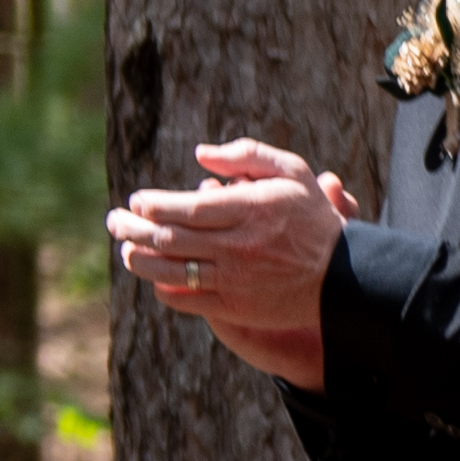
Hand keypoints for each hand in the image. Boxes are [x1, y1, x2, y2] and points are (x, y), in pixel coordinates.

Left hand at [111, 138, 358, 384]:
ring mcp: (233, 279)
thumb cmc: (313, 218)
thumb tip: (200, 154)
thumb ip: (247, 155)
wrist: (346, 276)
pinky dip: (162, 287)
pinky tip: (154, 276)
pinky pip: (185, 299)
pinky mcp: (234, 306)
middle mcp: (237, 246)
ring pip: (168, 270)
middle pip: (166, 238)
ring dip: (137, 259)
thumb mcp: (291, 173)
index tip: (137, 201)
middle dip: (130, 229)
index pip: (183, 208)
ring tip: (124, 249)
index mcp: (249, 210)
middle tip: (113, 221)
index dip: (151, 205)